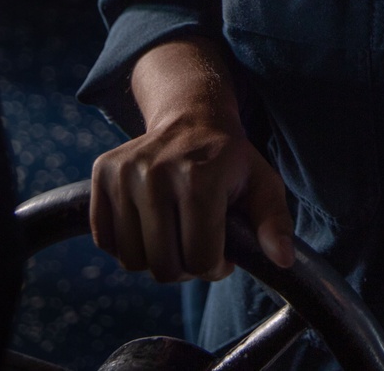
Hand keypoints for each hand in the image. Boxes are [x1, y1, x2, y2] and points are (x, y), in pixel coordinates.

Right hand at [91, 114, 294, 282]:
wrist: (191, 117)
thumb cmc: (230, 159)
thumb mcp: (262, 183)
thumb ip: (273, 222)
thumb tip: (281, 260)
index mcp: (200, 177)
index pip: (200, 260)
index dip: (215, 265)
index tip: (222, 248)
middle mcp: (156, 172)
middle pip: (164, 267)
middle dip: (185, 265)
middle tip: (197, 241)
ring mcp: (125, 172)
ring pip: (132, 261)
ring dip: (155, 257)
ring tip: (175, 232)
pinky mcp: (102, 174)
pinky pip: (106, 242)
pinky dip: (128, 244)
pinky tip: (150, 222)